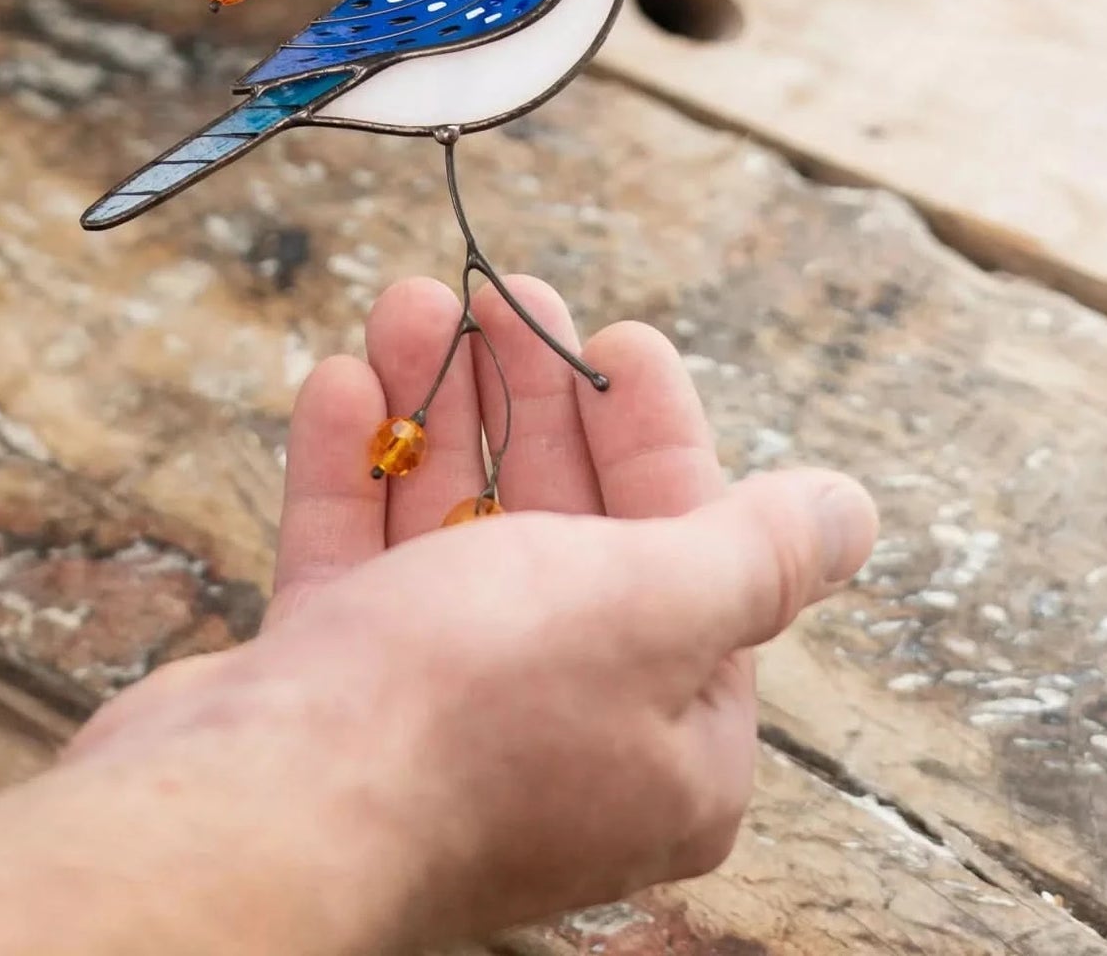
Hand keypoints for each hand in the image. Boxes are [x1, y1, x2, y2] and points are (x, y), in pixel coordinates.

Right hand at [69, 277, 878, 951]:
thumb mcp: (648, 604)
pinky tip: (344, 383)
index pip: (683, 552)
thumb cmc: (469, 710)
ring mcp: (435, 713)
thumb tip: (849, 514)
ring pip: (446, 528)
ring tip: (411, 304)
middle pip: (560, 526)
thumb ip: (752, 553)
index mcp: (665, 737)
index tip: (616, 337)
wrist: (257, 813)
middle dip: (531, 396)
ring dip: (432, 407)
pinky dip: (350, 468)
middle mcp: (557, 730)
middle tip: (504, 293)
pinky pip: (350, 560)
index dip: (652, 432)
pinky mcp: (331, 696)